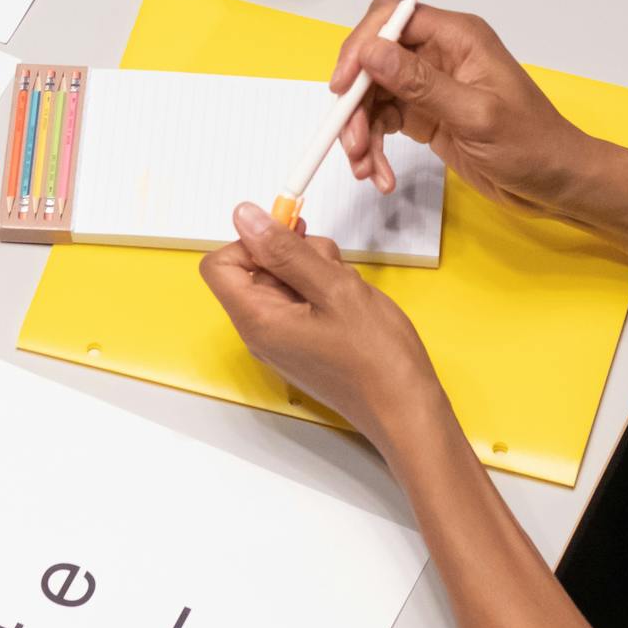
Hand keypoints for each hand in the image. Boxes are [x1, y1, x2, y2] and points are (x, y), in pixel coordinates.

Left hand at [199, 204, 445, 442]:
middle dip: (293, 254)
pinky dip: (325, 289)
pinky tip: (352, 302)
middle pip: (256, 269)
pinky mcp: (304, 341)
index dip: (251, 242)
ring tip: (348, 289)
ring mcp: (283, 338)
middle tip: (332, 267)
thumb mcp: (334, 289)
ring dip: (315, 270)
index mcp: (258, 320)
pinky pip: (302, 300)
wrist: (406, 411)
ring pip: (284, 280)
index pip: (220, 265)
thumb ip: (286, 250)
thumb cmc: (376, 359)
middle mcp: (262, 331)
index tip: (290, 237)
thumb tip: (244, 217)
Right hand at [333, 0, 592, 213]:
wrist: (556, 184)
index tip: (343, 87)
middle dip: (355, 101)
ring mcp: (430, 85)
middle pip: (374, 60)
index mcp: (457, 37)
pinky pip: (383, 122)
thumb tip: (371, 52)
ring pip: (373, 94)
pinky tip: (380, 174)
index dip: (361, 47)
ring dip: (361, 131)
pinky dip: (374, 147)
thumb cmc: (531, 145)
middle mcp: (439, 54)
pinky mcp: (425, 115)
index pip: (391, 19)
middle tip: (350, 142)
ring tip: (366, 169)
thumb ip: (420, 83)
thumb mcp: (475, 115)